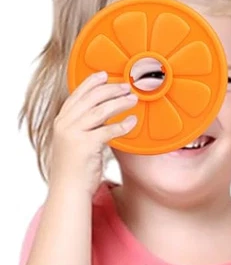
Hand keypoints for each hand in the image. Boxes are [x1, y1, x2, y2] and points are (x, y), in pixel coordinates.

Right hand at [49, 71, 138, 194]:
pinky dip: (122, 125)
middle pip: (90, 99)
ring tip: (133, 99)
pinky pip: (108, 130)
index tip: (104, 74)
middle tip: (127, 86)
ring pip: (100, 111)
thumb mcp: (74, 141)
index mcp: (61, 122)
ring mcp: (73, 135)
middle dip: (111, 89)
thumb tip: (105, 111)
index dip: (91, 83)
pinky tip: (132, 122)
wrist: (68, 190)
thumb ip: (84, 126)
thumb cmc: (75, 167)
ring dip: (119, 102)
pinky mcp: (84, 146)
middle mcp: (64, 125)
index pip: (76, 95)